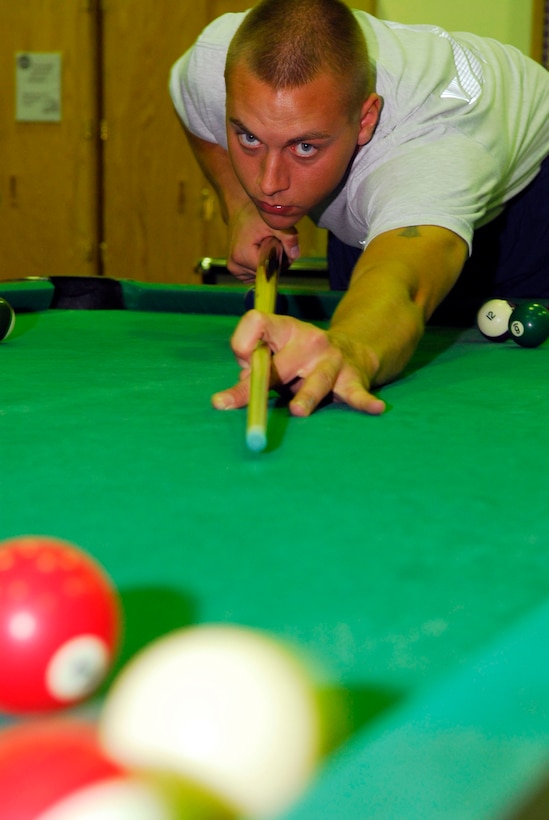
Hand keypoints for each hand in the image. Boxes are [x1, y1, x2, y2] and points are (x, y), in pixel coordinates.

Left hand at [211, 310, 385, 415]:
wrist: (352, 350)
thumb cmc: (299, 359)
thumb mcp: (274, 357)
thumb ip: (251, 374)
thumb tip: (221, 401)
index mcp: (283, 329)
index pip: (257, 322)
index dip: (244, 341)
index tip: (241, 359)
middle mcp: (308, 340)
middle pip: (281, 365)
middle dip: (265, 385)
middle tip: (252, 403)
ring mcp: (332, 359)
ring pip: (316, 380)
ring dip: (306, 396)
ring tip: (298, 410)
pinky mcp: (353, 378)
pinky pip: (357, 392)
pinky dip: (365, 402)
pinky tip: (375, 408)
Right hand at [226, 201, 299, 281]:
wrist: (239, 210)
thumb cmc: (254, 215)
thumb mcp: (274, 224)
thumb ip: (288, 238)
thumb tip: (294, 255)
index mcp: (242, 256)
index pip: (270, 270)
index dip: (280, 260)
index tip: (281, 246)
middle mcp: (235, 265)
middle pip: (266, 273)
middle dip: (275, 261)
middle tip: (274, 242)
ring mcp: (234, 268)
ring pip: (262, 275)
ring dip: (269, 263)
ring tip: (266, 245)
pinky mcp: (236, 269)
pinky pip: (255, 274)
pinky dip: (262, 265)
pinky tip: (261, 251)